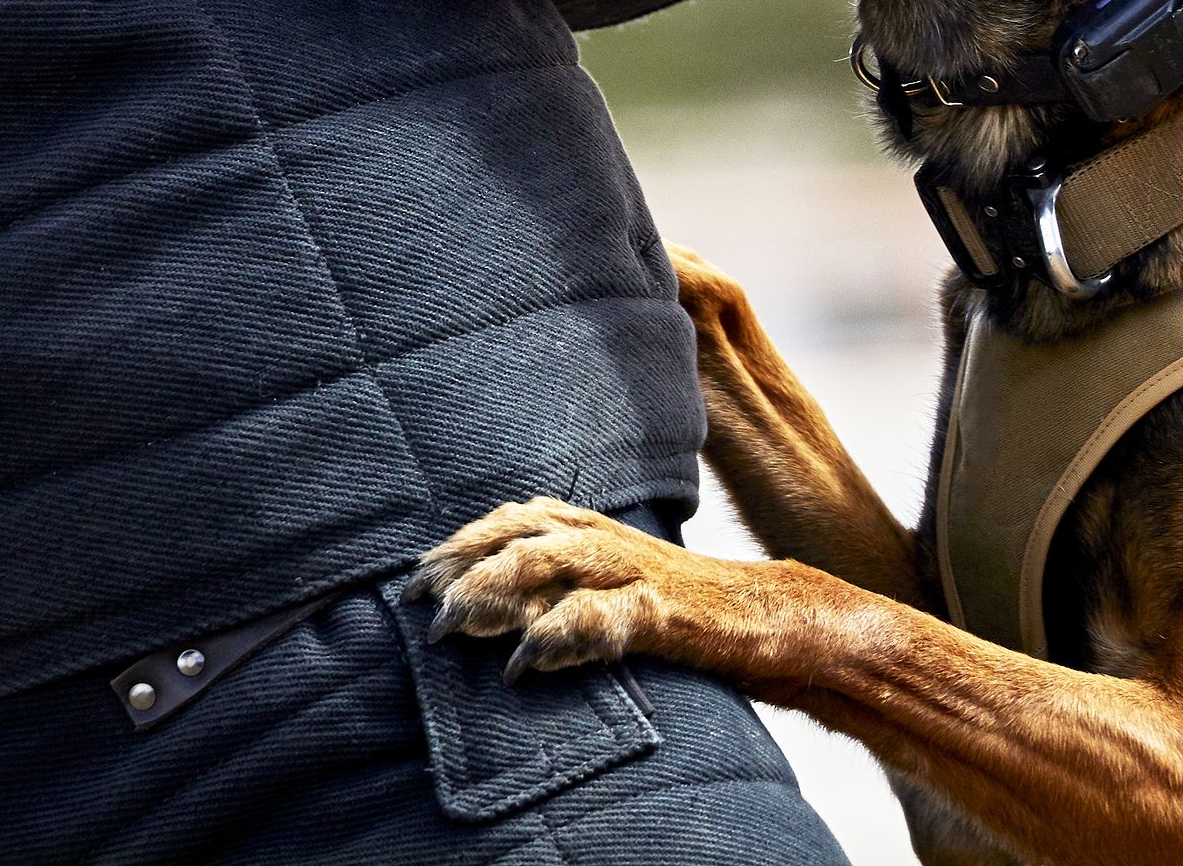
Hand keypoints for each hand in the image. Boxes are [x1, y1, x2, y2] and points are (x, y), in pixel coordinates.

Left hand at [412, 498, 716, 682]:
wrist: (768, 614)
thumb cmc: (682, 608)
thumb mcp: (615, 585)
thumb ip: (561, 590)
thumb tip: (487, 617)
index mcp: (596, 530)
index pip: (515, 519)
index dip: (461, 543)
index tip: (415, 576)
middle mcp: (608, 541)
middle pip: (520, 531)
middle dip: (462, 561)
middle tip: (416, 599)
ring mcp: (634, 572)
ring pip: (550, 559)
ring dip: (493, 586)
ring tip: (453, 622)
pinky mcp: (661, 612)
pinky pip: (601, 615)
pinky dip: (555, 636)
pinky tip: (522, 662)